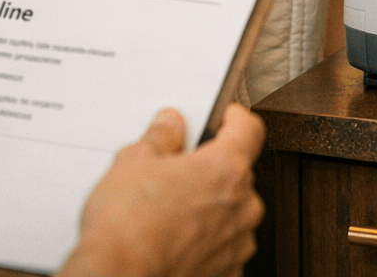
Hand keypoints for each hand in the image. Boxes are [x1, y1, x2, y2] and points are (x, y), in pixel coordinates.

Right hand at [61, 103, 264, 276]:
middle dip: (212, 166)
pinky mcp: (226, 275)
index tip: (224, 116)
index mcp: (227, 170)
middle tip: (178, 166)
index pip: (249, 128)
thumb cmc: (127, 226)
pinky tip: (174, 237)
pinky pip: (223, 246)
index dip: (234, 117)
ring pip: (232, 212)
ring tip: (170, 206)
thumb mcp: (135, 161)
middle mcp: (242, 208)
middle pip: (239, 172)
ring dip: (211, 206)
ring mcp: (236, 246)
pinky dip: (206, 239)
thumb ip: (161, 137)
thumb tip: (170, 126)